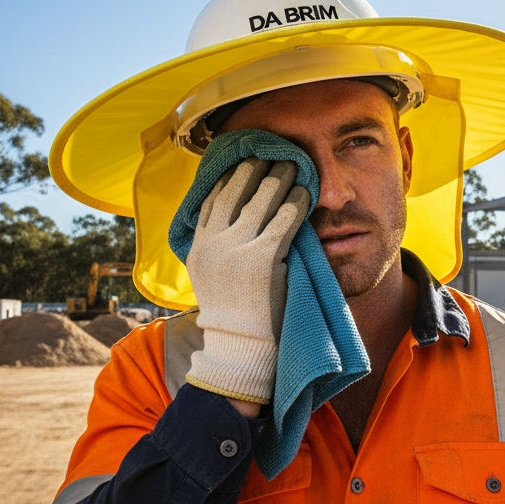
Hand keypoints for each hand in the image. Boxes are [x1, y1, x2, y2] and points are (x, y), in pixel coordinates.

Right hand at [185, 157, 309, 405]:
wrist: (242, 350)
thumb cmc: (236, 314)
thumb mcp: (214, 275)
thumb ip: (219, 245)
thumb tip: (231, 216)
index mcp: (199, 246)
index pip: (212, 197)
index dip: (231, 174)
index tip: (245, 158)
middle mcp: (213, 243)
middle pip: (235, 189)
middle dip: (255, 167)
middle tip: (273, 153)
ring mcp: (236, 249)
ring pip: (261, 198)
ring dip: (279, 177)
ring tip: (293, 164)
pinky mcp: (262, 258)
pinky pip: (284, 219)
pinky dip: (296, 202)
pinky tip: (305, 193)